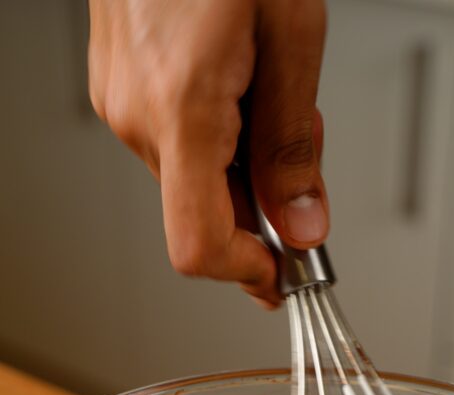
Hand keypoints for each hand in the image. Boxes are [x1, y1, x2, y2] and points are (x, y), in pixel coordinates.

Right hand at [88, 0, 328, 306]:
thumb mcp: (292, 34)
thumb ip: (294, 144)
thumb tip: (303, 225)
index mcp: (180, 110)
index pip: (199, 246)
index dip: (248, 273)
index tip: (287, 273)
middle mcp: (136, 117)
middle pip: (205, 214)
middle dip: (264, 205)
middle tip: (305, 154)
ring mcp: (121, 102)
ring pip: (193, 179)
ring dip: (244, 164)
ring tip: (269, 92)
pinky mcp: (120, 87)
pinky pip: (175, 144)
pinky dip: (219, 137)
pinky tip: (239, 84)